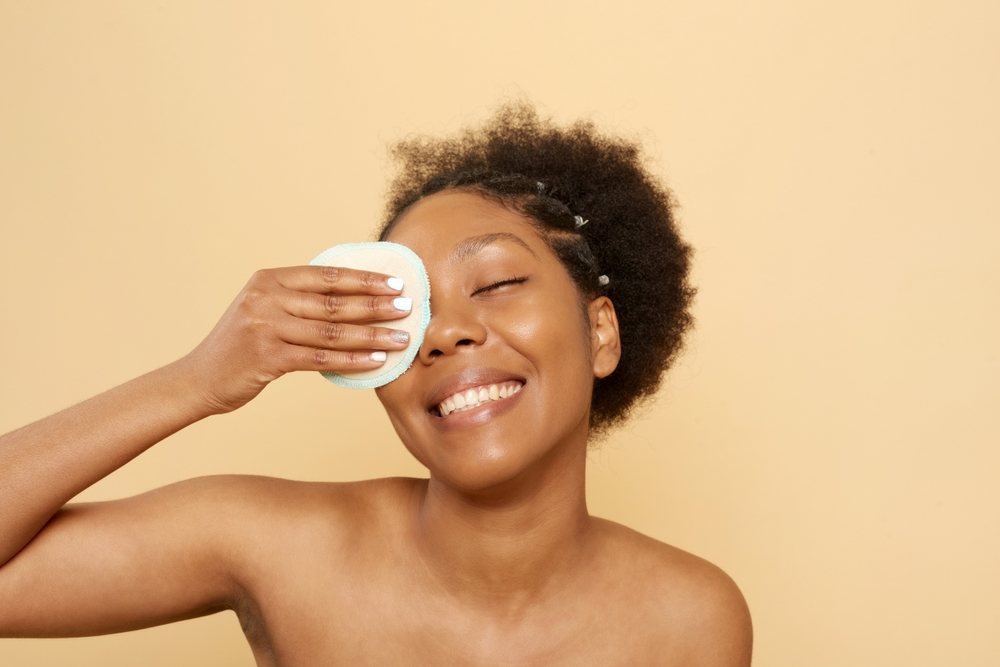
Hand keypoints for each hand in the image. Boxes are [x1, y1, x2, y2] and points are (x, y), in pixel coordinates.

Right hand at [181, 265, 411, 413]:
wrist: (198, 379)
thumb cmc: (240, 346)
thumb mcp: (264, 310)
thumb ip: (299, 300)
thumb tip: (353, 297)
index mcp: (269, 279)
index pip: (328, 275)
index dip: (365, 279)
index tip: (396, 282)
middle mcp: (266, 297)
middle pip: (335, 302)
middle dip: (377, 304)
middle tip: (408, 307)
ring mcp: (265, 326)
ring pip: (333, 331)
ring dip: (372, 335)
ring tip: (401, 338)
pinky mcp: (266, 356)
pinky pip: (321, 358)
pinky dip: (352, 359)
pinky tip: (376, 361)